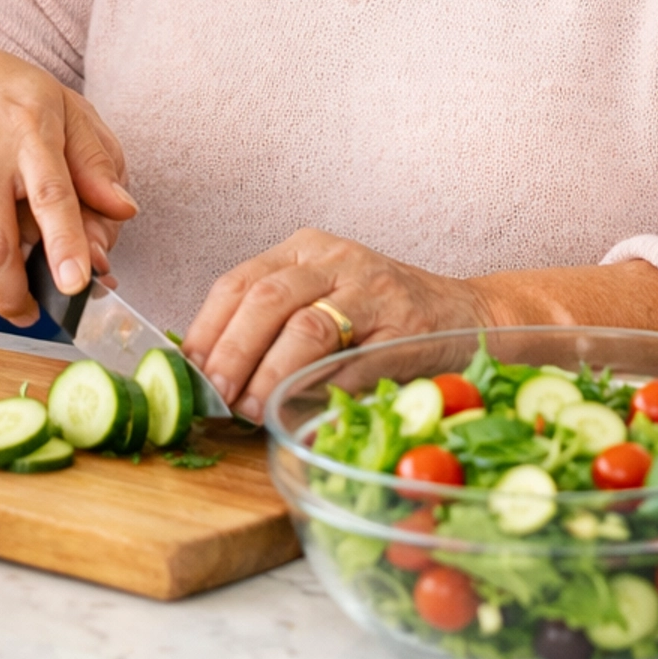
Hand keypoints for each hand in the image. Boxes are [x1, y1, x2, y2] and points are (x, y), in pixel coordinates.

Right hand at [0, 29, 135, 324]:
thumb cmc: (17, 99)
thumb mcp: (69, 112)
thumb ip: (97, 163)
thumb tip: (123, 211)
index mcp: (32, 129)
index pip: (52, 194)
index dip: (66, 243)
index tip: (77, 284)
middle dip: (16, 294)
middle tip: (36, 314)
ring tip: (14, 295)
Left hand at [180, 230, 484, 421]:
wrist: (469, 316)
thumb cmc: (384, 317)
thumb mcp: (325, 300)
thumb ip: (275, 326)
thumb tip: (211, 372)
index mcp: (305, 250)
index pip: (239, 281)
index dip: (208, 328)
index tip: (187, 369)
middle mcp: (335, 259)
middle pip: (265, 299)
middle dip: (231, 351)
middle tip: (215, 394)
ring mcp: (371, 288)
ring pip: (304, 325)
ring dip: (269, 373)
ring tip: (251, 407)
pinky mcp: (403, 324)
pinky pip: (352, 359)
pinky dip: (320, 388)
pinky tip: (300, 408)